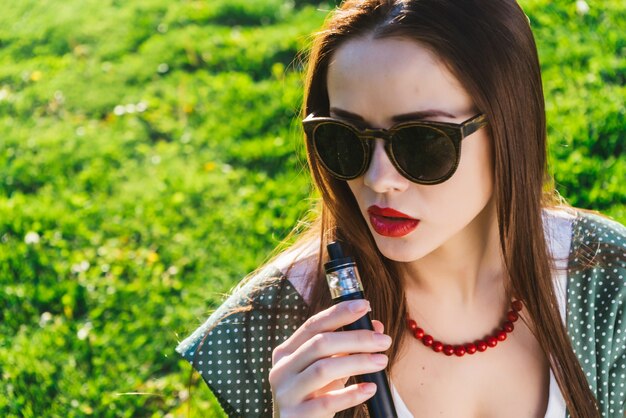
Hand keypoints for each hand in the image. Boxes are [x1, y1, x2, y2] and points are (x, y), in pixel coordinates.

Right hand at [269, 299, 391, 417]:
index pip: (312, 325)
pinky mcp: (296, 417)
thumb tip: (376, 326)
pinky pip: (327, 402)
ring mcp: (286, 393)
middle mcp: (281, 369)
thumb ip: (347, 348)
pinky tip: (370, 388)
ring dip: (357, 362)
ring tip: (381, 361)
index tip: (365, 305)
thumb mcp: (328, 369)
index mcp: (286, 352)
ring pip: (323, 369)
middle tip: (383, 340)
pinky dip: (352, 393)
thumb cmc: (314, 396)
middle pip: (320, 344)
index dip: (339, 313)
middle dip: (356, 338)